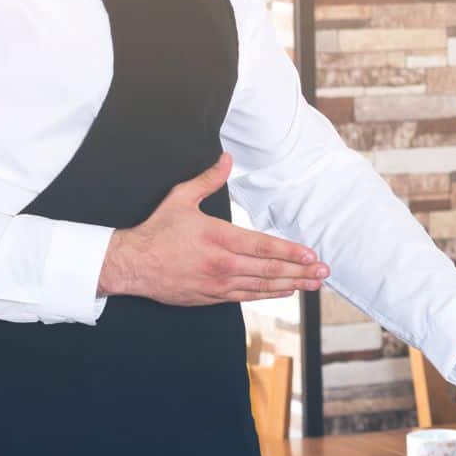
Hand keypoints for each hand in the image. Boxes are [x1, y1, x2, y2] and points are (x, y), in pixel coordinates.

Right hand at [98, 154, 327, 304]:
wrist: (131, 265)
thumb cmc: (156, 231)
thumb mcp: (180, 199)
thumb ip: (207, 180)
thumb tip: (226, 159)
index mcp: (218, 238)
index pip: (263, 247)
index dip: (291, 252)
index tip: (312, 255)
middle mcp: (222, 264)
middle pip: (269, 270)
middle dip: (300, 271)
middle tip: (324, 273)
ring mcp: (218, 283)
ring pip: (261, 287)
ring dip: (291, 285)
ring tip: (313, 284)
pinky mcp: (212, 296)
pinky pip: (247, 297)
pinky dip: (269, 295)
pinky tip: (286, 291)